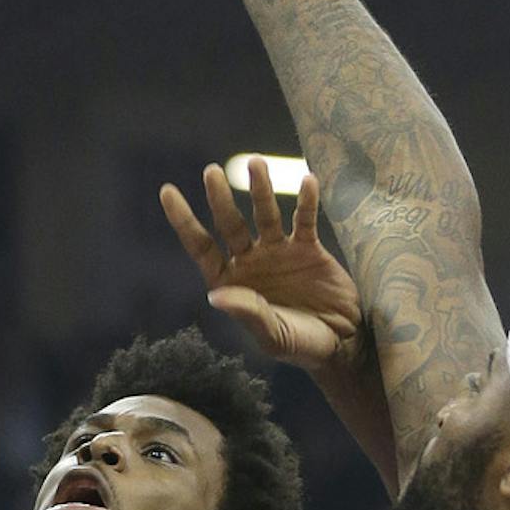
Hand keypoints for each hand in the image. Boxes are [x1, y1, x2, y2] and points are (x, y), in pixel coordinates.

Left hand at [163, 159, 362, 370]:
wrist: (342, 344)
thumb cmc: (301, 346)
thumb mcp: (273, 335)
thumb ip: (248, 313)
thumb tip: (216, 296)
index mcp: (231, 284)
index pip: (201, 247)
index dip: (184, 220)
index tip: (167, 191)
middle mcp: (250, 262)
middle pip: (230, 223)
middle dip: (220, 198)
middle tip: (211, 172)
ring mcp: (278, 252)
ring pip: (265, 213)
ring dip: (261, 189)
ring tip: (255, 163)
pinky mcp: (308, 248)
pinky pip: (305, 219)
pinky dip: (306, 201)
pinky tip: (307, 180)